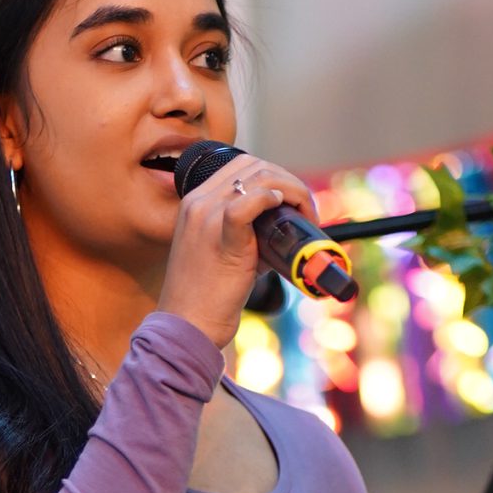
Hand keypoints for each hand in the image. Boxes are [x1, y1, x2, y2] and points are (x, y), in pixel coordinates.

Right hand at [157, 154, 320, 351]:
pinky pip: (248, 203)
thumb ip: (244, 232)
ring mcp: (206, 217)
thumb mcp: (220, 251)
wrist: (187, 326)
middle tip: (305, 211)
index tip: (291, 202)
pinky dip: (272, 199)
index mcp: (195, 202)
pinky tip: (284, 210)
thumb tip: (281, 226)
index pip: (242, 167)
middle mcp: (198, 203)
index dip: (275, 177)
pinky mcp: (220, 237)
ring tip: (305, 217)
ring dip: (292, 191)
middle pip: (254, 166)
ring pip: (258, 177)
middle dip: (289, 182)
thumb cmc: (206, 297)